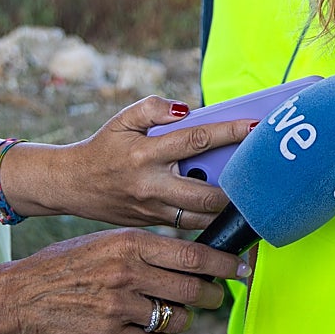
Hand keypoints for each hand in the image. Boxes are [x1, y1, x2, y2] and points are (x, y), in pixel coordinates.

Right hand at [0, 228, 249, 333]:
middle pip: (192, 289)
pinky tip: (154, 329)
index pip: (193, 255)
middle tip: (218, 295)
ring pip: (176, 318)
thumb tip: (194, 255)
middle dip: (213, 295)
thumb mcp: (110, 239)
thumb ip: (149, 246)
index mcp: (132, 243)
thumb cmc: (71, 262)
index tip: (243, 268)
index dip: (225, 263)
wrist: (24, 293)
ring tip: (176, 312)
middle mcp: (128, 273)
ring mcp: (118, 305)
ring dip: (184, 318)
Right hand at [2, 96, 253, 228]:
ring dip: (230, 209)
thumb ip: (153, 108)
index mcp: (146, 155)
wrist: (70, 184)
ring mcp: (153, 210)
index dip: (229, 132)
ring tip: (256, 196)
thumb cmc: (103, 147)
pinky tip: (233, 211)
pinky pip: (191, 225)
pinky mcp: (154, 224)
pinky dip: (213, 219)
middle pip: (207, 193)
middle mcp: (152, 186)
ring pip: (202, 217)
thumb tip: (186, 108)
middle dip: (238, 187)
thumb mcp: (122, 120)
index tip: (256, 126)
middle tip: (264, 175)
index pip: (196, 140)